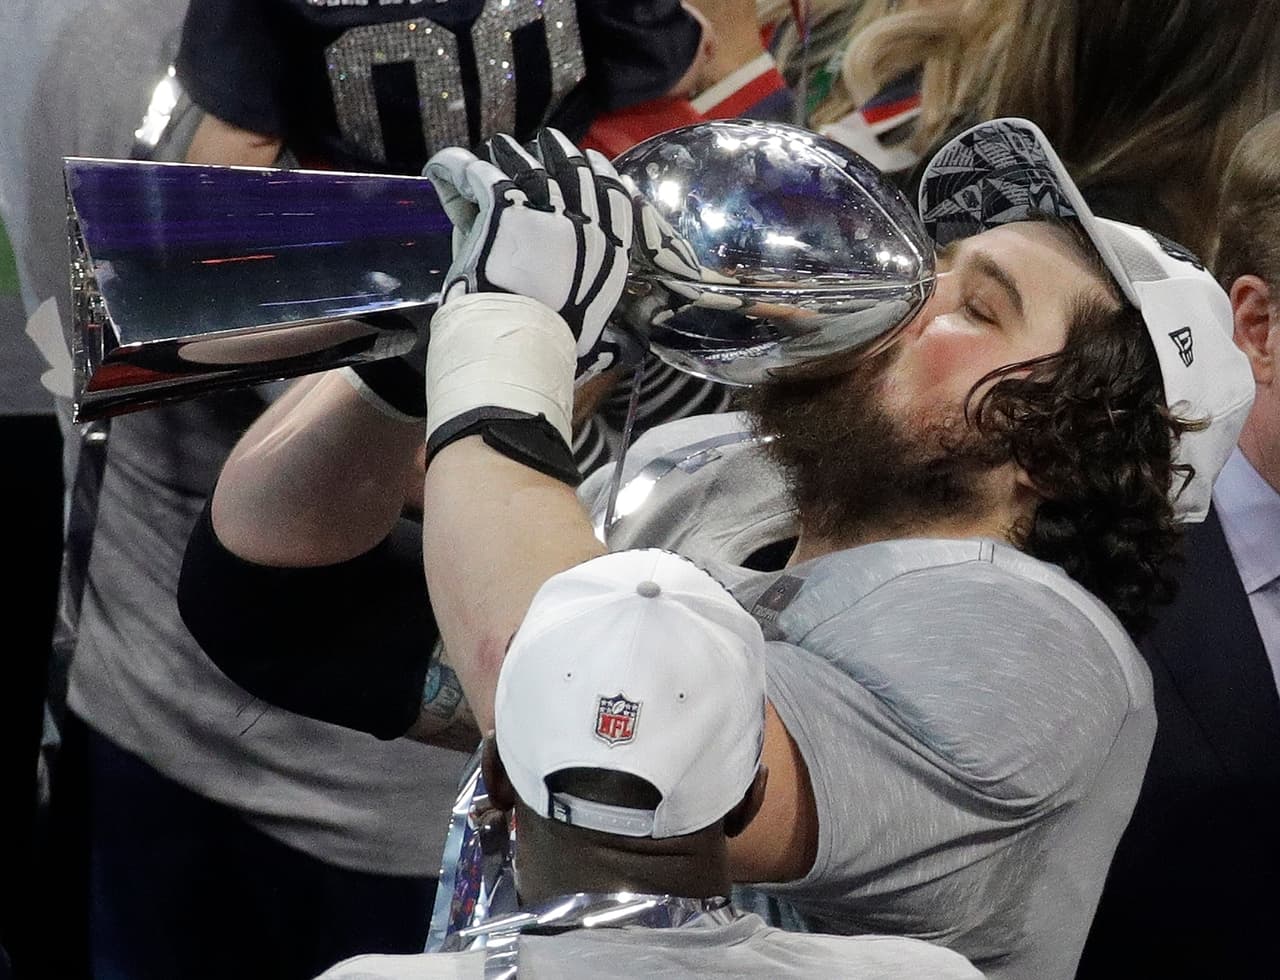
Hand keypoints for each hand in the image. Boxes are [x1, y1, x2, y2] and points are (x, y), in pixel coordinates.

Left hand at [423, 128, 634, 377]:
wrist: (521, 343)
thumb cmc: (555, 342)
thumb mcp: (593, 322)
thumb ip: (596, 298)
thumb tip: (611, 318)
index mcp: (610, 252)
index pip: (615, 198)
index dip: (603, 174)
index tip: (593, 160)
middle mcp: (583, 224)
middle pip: (572, 173)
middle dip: (558, 153)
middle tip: (546, 142)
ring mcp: (545, 212)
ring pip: (527, 167)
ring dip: (511, 154)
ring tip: (501, 146)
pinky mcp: (505, 208)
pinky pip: (480, 175)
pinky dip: (458, 167)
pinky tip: (444, 166)